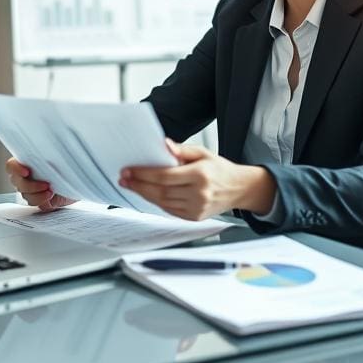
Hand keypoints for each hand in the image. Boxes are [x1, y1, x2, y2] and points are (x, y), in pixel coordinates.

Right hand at [5, 157, 75, 211]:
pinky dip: (41, 200)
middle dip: (30, 185)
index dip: (15, 169)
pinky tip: (51, 195)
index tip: (27, 172)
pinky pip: (33, 202)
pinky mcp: (39, 200)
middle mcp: (27, 176)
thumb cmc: (71, 164)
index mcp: (28, 162)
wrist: (82, 180)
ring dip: (37, 193)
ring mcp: (31, 189)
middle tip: (46, 184)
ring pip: (24, 194)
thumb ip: (50, 154)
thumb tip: (48, 147)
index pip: (11, 165)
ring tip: (51, 190)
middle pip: (16, 181)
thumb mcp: (61, 156)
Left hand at [119, 140, 275, 220]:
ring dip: (145, 194)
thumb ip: (181, 150)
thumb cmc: (219, 169)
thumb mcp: (203, 153)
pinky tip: (148, 194)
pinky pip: (169, 210)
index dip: (144, 174)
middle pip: (161, 191)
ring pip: (163, 202)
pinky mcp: (194, 217)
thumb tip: (163, 145)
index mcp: (200, 175)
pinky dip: (156, 202)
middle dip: (139, 185)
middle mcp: (198, 194)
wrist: (238, 189)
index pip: (165, 176)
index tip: (129, 171)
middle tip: (124, 179)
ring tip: (132, 185)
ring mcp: (196, 208)